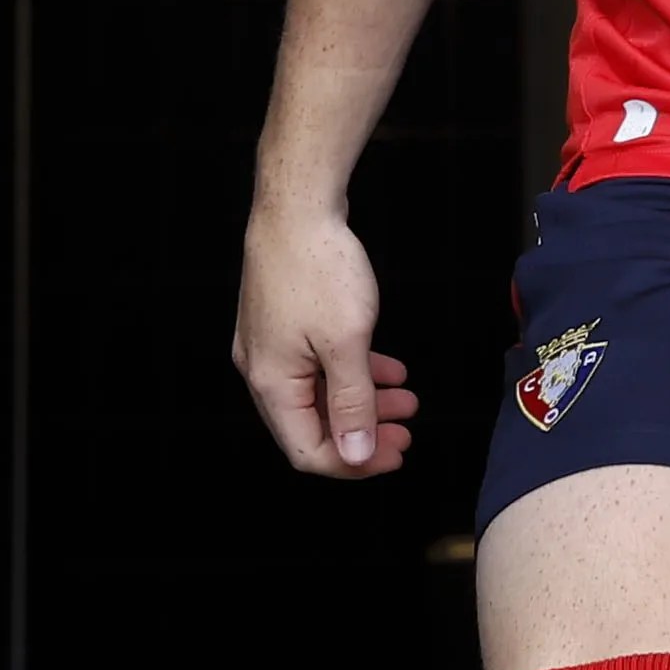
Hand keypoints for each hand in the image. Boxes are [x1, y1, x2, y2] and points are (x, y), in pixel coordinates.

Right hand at [232, 199, 421, 476]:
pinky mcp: (283, 322)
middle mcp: (263, 370)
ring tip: (406, 399)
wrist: (297, 205)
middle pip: (313, 425)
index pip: (308, 450)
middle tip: (406, 433)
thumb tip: (356, 456)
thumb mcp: (347, 342)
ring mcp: (270, 345)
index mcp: (272, 383)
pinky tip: (387, 368)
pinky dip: (353, 372)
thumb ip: (353, 403)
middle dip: (363, 434)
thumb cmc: (319, 267)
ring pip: (319, 393)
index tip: (396, 454)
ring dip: (364, 402)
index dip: (354, 463)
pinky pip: (318, 364)